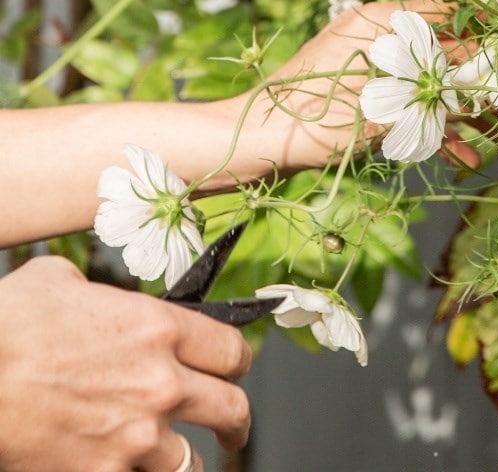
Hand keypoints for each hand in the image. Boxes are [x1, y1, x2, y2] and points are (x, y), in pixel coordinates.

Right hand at [0, 256, 250, 471]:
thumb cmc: (7, 327)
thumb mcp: (60, 282)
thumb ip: (96, 291)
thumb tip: (94, 297)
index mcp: (160, 328)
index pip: (232, 350)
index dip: (237, 361)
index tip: (234, 369)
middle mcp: (161, 383)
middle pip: (232, 409)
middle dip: (235, 420)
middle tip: (232, 426)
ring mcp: (135, 437)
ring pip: (190, 463)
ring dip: (182, 460)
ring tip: (175, 459)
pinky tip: (124, 467)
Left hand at [231, 0, 463, 172]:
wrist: (257, 143)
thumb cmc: (314, 112)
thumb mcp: (382, 96)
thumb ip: (433, 82)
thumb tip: (481, 73)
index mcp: (382, 21)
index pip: (446, 12)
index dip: (483, 29)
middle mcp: (382, 39)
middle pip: (446, 55)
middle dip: (483, 81)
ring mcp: (376, 71)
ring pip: (433, 86)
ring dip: (466, 113)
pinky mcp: (369, 100)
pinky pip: (411, 107)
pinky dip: (435, 129)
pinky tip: (465, 156)